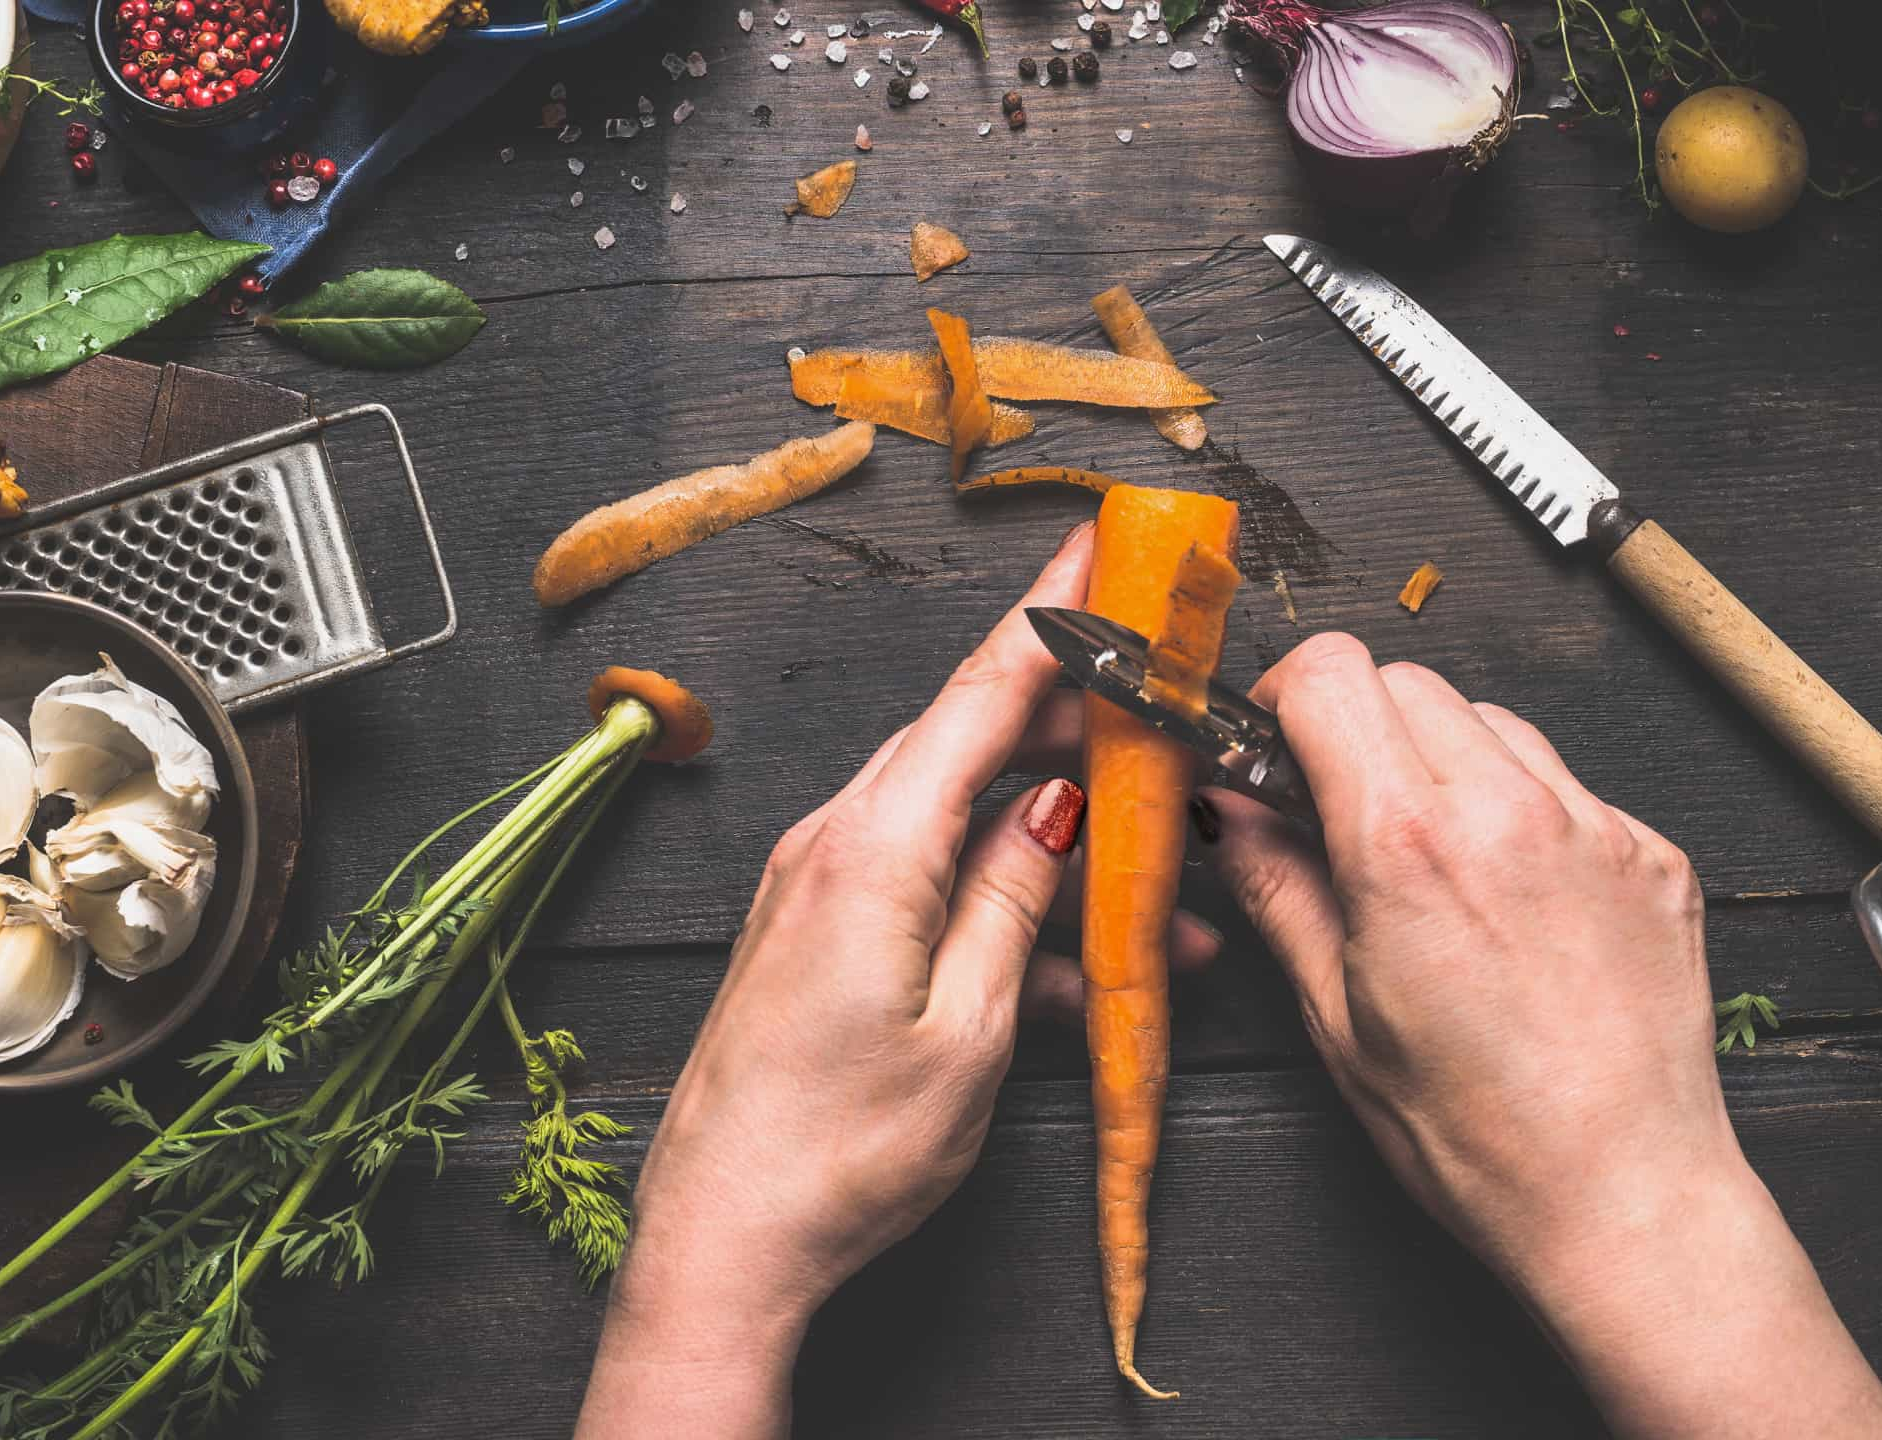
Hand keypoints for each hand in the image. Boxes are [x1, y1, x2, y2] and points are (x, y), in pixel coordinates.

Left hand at [577, 525, 1217, 1438]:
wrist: (721, 1242)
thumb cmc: (841, 1155)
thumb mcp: (968, 1030)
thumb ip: (1016, 901)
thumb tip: (1056, 805)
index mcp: (874, 849)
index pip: (981, 692)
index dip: (1054, 612)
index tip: (1105, 542)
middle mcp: (835, 844)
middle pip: (972, 741)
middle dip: (1074, 718)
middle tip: (1160, 701)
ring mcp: (819, 887)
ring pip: (960, 817)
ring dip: (1057, 838)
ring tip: (1161, 886)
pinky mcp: (817, 934)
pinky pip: (928, 881)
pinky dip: (1005, 903)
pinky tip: (1079, 967)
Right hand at [1209, 634, 1881, 1437]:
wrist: (1626, 1198)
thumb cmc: (1478, 1137)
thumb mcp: (1336, 1018)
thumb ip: (1278, 888)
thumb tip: (1229, 812)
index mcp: (1410, 846)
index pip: (1331, 673)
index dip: (1284, 697)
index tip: (1274, 748)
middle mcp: (1509, 810)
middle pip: (1407, 681)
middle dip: (1357, 726)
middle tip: (1340, 810)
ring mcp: (1595, 826)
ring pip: (1492, 721)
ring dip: (1442, 759)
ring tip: (1431, 861)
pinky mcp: (1653, 854)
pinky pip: (1567, 784)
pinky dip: (1523, 811)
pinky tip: (1509, 900)